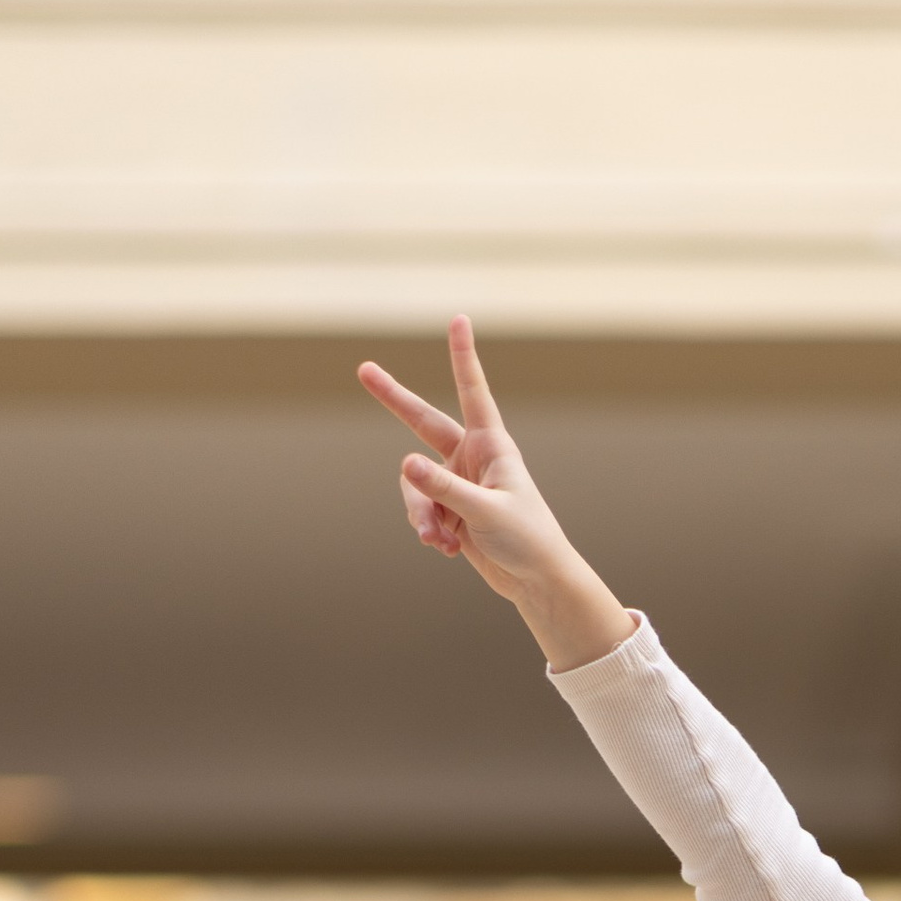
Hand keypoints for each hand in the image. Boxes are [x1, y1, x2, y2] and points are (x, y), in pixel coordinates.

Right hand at [357, 317, 636, 671]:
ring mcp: (457, 483)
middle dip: (393, 400)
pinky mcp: (450, 510)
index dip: (463, 355)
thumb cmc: (527, 540)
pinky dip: (428, 529)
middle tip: (363, 369)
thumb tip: (406, 465)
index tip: (459, 319)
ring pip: (415, 484)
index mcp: (491, 445)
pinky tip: (445, 549)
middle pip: (422, 422)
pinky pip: (421, 511)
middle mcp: (471, 457)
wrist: (536, 581)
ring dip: (420, 513)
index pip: (473, 391)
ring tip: (437, 540)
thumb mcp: (486, 512)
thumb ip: (446, 490)